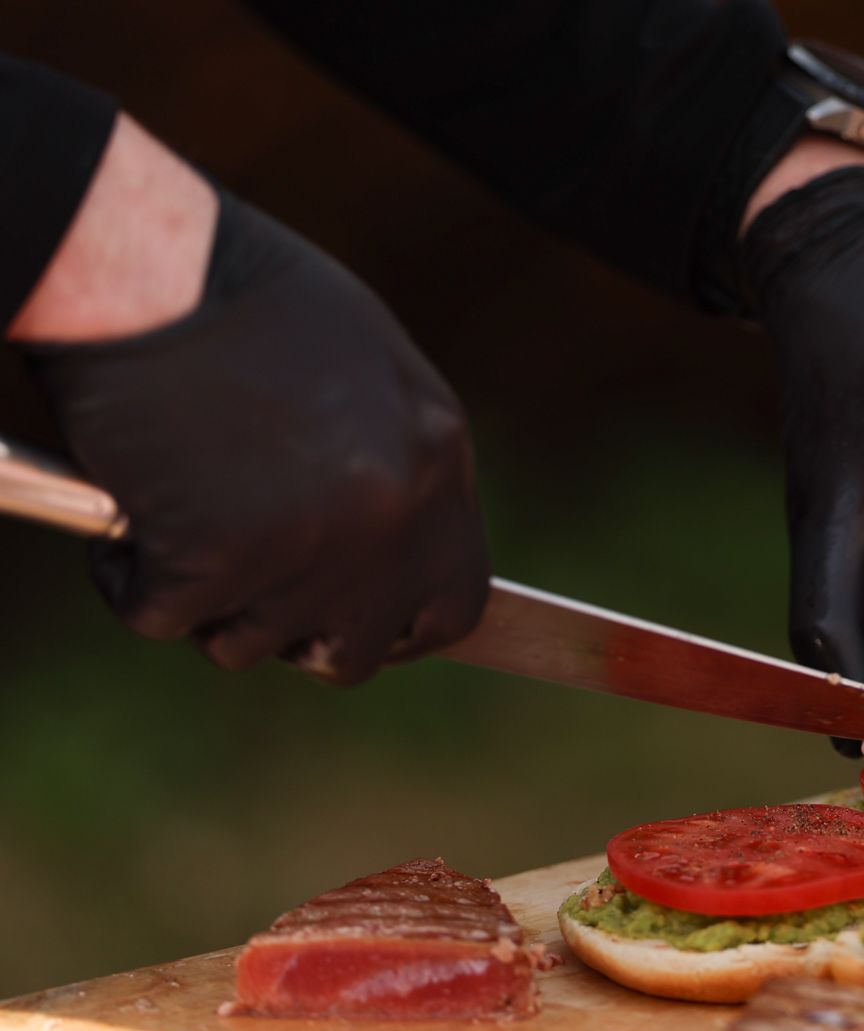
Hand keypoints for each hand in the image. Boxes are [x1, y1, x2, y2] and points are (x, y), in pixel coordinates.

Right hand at [12, 117, 488, 681]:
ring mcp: (312, 542)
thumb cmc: (236, 292)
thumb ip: (391, 463)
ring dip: (204, 600)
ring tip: (174, 509)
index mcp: (436, 459)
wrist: (141, 264)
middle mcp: (394, 513)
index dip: (398, 626)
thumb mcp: (361, 365)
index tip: (354, 626)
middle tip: (243, 580)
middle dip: (298, 636)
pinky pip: (161, 617)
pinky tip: (123, 508)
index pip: (455, 601)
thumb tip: (386, 543)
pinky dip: (127, 579)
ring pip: (251, 643)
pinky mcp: (217, 555)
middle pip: (358, 648)